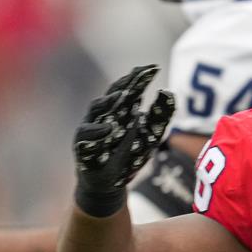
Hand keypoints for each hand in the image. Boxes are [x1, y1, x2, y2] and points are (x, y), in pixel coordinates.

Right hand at [73, 65, 174, 216]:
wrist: (110, 185)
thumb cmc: (128, 156)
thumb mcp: (150, 136)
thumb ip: (159, 116)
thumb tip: (169, 92)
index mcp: (120, 111)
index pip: (129, 89)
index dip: (139, 78)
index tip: (153, 67)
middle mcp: (104, 115)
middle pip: (112, 94)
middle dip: (124, 84)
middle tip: (138, 75)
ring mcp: (91, 129)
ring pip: (96, 110)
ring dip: (108, 102)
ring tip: (123, 96)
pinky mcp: (83, 147)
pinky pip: (86, 136)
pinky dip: (97, 132)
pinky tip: (109, 129)